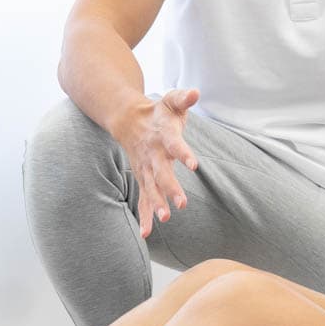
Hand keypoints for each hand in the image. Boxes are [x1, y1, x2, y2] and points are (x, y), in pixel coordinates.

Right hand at [118, 89, 200, 238]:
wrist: (128, 120)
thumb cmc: (158, 112)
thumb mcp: (171, 101)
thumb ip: (184, 98)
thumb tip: (196, 92)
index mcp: (163, 136)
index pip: (175, 145)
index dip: (184, 154)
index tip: (194, 165)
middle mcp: (153, 155)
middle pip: (161, 173)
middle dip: (170, 188)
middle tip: (182, 203)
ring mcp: (145, 169)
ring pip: (150, 189)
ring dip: (156, 204)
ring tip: (165, 219)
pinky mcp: (143, 179)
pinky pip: (143, 199)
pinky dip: (143, 216)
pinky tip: (146, 233)